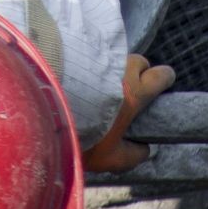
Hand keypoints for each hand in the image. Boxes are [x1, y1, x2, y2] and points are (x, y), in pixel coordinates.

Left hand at [85, 53, 174, 173]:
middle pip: (140, 61)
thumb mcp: (110, 157)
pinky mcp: (75, 51)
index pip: (162, 75)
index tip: (159, 85)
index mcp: (136, 92)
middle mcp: (121, 69)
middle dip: (138, 72)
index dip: (163, 79)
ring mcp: (98, 56)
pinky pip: (91, 54)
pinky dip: (89, 64)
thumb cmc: (82, 134)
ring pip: (115, 57)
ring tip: (99, 85)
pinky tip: (79, 78)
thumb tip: (144, 149)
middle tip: (126, 88)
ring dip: (111, 68)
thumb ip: (132, 155)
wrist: (44, 110)